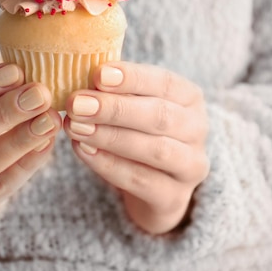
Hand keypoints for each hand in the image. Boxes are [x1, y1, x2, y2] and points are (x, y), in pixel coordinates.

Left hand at [64, 62, 208, 234]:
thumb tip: (79, 73)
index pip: (165, 82)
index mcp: (189, 98)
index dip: (132, 78)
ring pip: (155, 150)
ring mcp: (190, 166)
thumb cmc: (136, 132)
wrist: (153, 187)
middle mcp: (197, 130)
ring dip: (111, 137)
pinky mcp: (174, 198)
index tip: (98, 74)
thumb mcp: (131, 105)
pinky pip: (142, 181)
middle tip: (77, 104)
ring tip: (75, 127)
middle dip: (115, 109)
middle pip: (160, 116)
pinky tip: (84, 151)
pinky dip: (110, 165)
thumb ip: (113, 90)